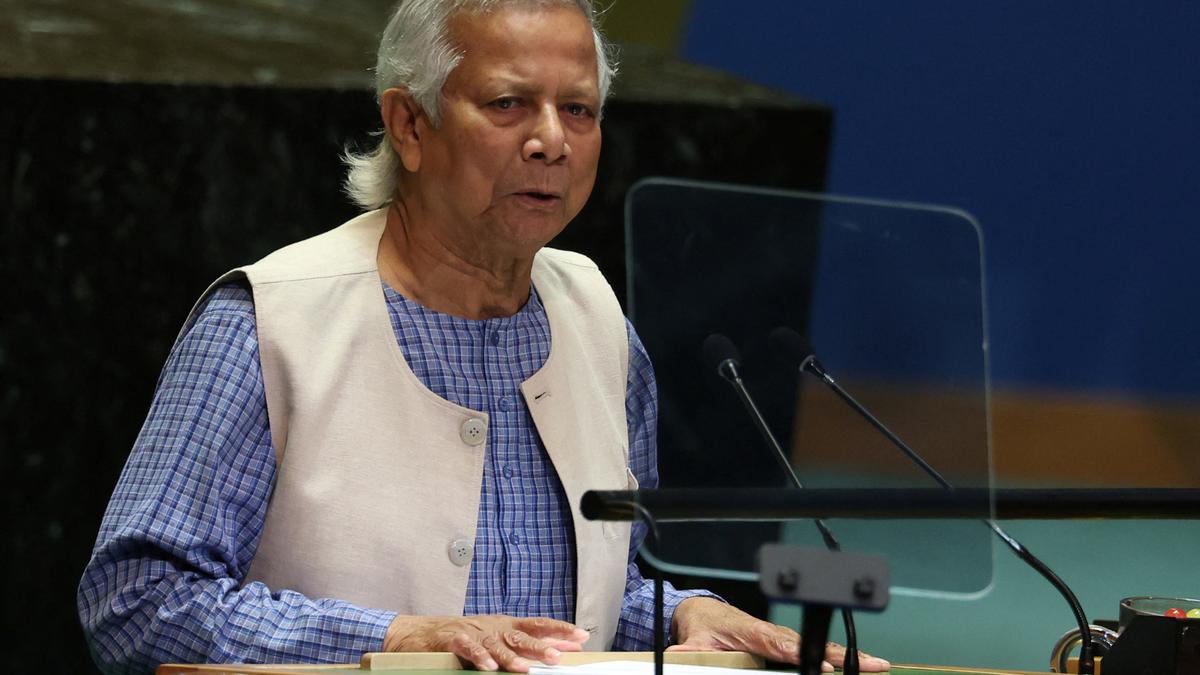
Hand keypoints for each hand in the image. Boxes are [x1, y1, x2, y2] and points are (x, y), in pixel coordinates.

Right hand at [383, 614, 589, 671]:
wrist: (424, 632)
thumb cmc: (465, 636)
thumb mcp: (497, 638)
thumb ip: (526, 644)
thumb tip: (559, 650)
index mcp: (506, 625)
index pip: (538, 625)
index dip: (560, 630)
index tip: (581, 636)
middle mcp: (494, 626)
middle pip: (521, 635)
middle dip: (541, 646)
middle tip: (558, 657)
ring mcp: (475, 632)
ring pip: (496, 644)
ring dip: (511, 657)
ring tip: (524, 668)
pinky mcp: (454, 639)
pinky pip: (468, 648)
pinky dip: (479, 657)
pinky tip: (488, 668)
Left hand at [668, 597, 890, 672]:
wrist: (703, 611)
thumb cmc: (703, 626)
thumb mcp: (692, 642)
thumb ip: (688, 653)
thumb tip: (680, 656)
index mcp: (754, 632)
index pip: (783, 645)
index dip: (805, 655)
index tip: (826, 666)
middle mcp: (774, 632)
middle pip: (812, 645)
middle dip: (842, 655)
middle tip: (873, 665)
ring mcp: (784, 637)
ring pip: (820, 647)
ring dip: (850, 656)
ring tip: (879, 665)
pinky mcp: (787, 643)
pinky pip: (816, 650)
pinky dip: (840, 657)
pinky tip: (863, 665)